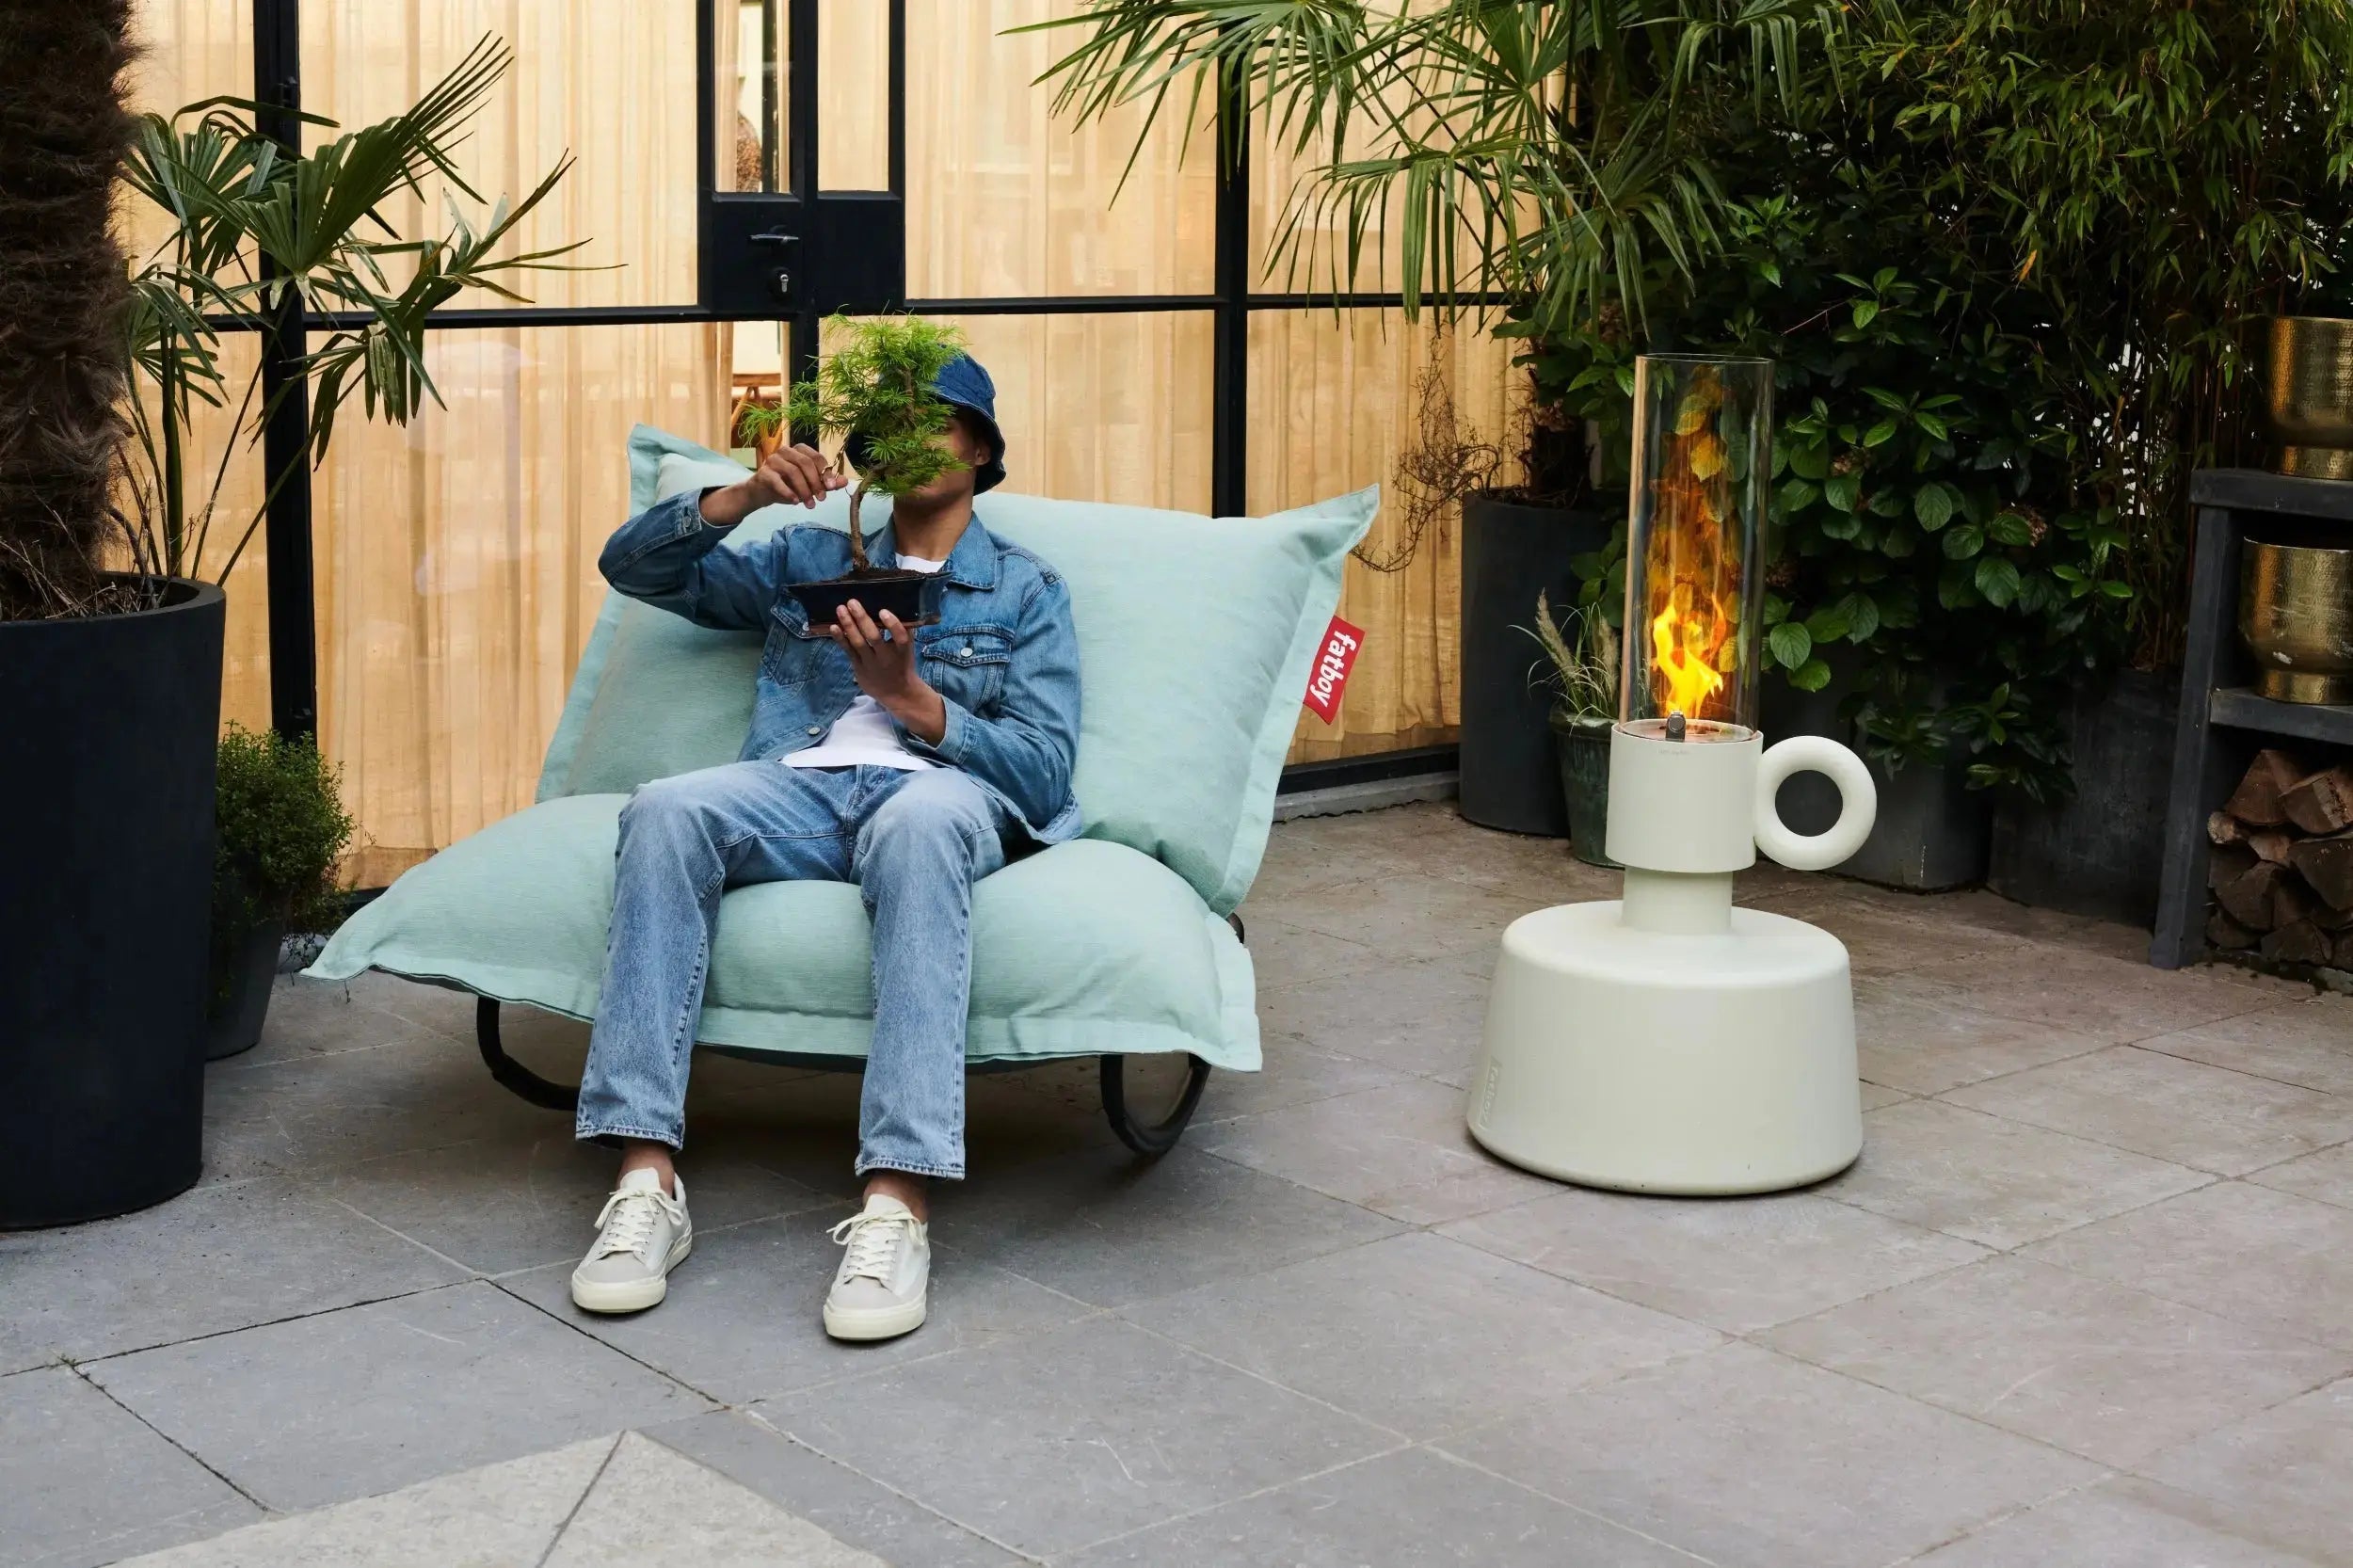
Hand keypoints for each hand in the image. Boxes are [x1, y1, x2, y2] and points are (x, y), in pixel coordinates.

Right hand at [700, 443, 844, 524]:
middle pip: (805, 463)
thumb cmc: (788, 486)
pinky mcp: (763, 472)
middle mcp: (786, 451)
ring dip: (804, 490)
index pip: (816, 457)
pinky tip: (795, 502)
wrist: (762, 493)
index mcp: (799, 450)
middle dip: (815, 482)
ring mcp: (773, 460)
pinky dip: (788, 492)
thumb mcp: (810, 485)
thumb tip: (845, 481)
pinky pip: (777, 481)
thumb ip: (826, 482)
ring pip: (793, 472)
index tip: (831, 487)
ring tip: (809, 504)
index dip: (825, 472)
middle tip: (821, 499)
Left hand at [833, 600, 946, 743]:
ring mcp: (871, 663)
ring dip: (848, 625)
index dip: (892, 624)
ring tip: (840, 609)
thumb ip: (902, 631)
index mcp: (902, 651)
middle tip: (852, 602)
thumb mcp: (907, 649)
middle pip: (874, 637)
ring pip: (858, 643)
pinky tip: (833, 626)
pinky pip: (848, 651)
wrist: (897, 693)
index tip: (883, 611)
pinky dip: (841, 639)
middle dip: (862, 619)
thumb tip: (895, 605)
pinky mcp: (859, 667)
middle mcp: (886, 657)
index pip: (900, 637)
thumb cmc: (901, 663)